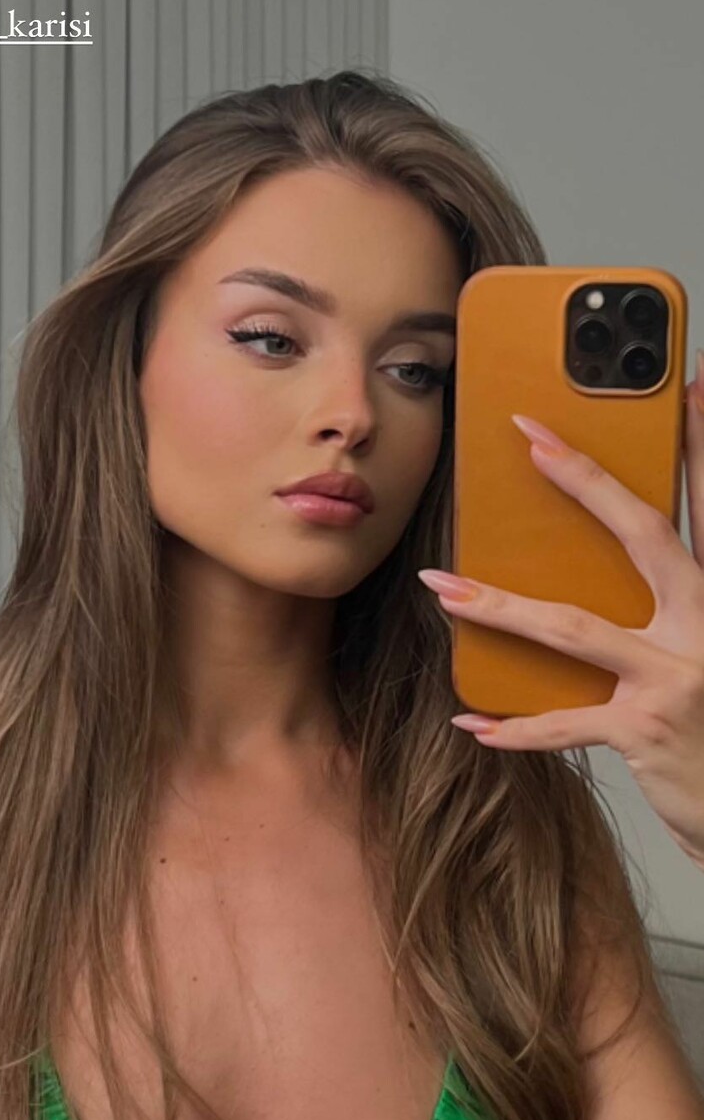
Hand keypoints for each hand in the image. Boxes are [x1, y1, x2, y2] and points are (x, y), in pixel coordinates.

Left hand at [417, 354, 703, 872]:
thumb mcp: (700, 652)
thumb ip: (667, 608)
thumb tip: (590, 574)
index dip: (697, 447)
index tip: (685, 388)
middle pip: (645, 537)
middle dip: (588, 481)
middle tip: (534, 440)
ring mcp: (676, 678)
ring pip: (575, 627)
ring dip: (499, 606)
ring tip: (441, 588)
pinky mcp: (644, 731)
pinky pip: (564, 722)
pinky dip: (512, 725)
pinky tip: (470, 720)